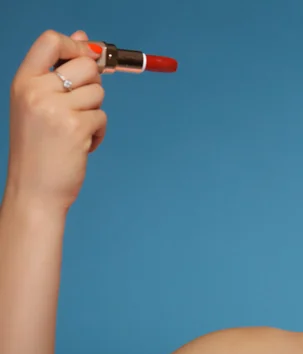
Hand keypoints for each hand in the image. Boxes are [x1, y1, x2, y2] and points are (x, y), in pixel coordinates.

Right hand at [6, 30, 105, 211]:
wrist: (33, 190)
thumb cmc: (39, 149)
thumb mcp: (39, 104)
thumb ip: (60, 71)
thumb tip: (86, 38)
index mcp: (23, 82)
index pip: (51, 41)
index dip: (76, 46)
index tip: (87, 59)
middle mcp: (36, 91)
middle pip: (86, 65)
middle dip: (93, 85)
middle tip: (79, 108)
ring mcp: (55, 109)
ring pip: (99, 92)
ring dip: (94, 113)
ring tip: (75, 132)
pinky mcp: (76, 127)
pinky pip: (102, 117)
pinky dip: (98, 133)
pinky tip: (81, 146)